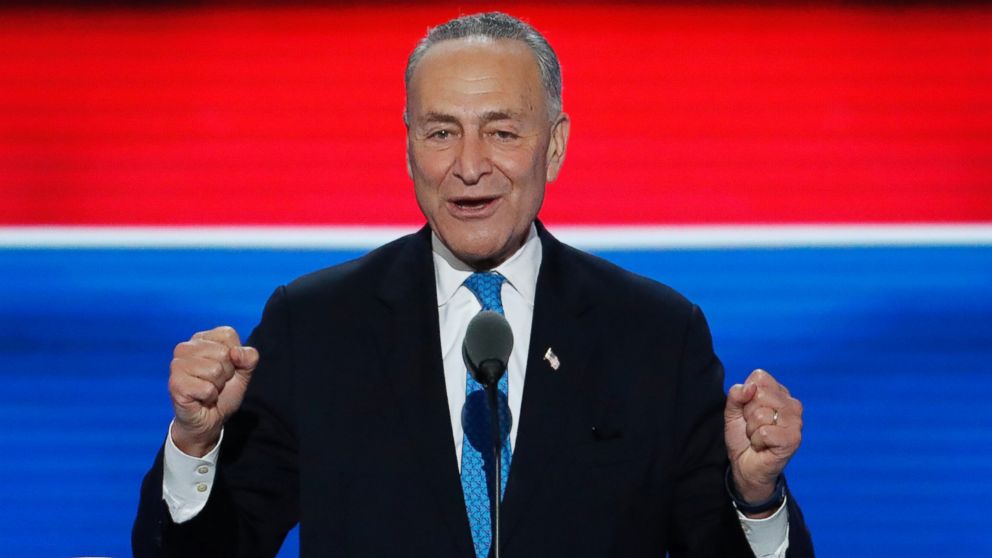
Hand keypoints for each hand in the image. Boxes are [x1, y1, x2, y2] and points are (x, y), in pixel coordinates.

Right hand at [168, 326, 258, 456]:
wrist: (210, 420)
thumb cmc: (224, 392)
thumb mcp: (244, 371)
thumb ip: (249, 357)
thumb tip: (236, 353)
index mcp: (201, 338)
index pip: (227, 334)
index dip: (234, 355)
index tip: (225, 368)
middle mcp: (184, 347)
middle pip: (223, 353)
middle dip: (226, 373)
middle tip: (216, 382)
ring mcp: (177, 365)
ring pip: (215, 370)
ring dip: (217, 385)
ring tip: (208, 390)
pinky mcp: (175, 384)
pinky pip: (207, 388)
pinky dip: (210, 397)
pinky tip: (201, 398)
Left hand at [724, 369, 802, 507]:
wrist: (745, 466)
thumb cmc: (742, 437)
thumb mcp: (732, 411)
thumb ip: (736, 394)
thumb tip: (750, 387)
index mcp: (779, 393)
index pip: (759, 377)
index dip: (746, 395)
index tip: (748, 412)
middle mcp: (792, 404)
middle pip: (759, 394)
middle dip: (748, 414)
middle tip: (754, 427)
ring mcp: (796, 422)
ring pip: (760, 414)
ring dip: (752, 430)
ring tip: (758, 438)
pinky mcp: (793, 439)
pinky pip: (764, 432)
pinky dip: (757, 441)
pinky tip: (763, 446)